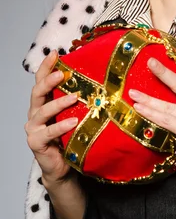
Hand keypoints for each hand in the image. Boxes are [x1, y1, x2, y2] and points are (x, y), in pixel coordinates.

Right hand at [24, 49, 79, 186]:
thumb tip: (99, 79)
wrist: (63, 166)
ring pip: (42, 110)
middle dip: (49, 80)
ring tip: (74, 97)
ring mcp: (34, 127)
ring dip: (59, 102)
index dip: (46, 66)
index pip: (41, 80)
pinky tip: (73, 122)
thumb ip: (78, 99)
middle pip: (37, 92)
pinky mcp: (36, 142)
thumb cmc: (71, 136)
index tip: (55, 53)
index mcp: (44, 102)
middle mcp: (35, 112)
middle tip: (62, 74)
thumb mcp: (75, 114)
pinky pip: (48, 132)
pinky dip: (61, 126)